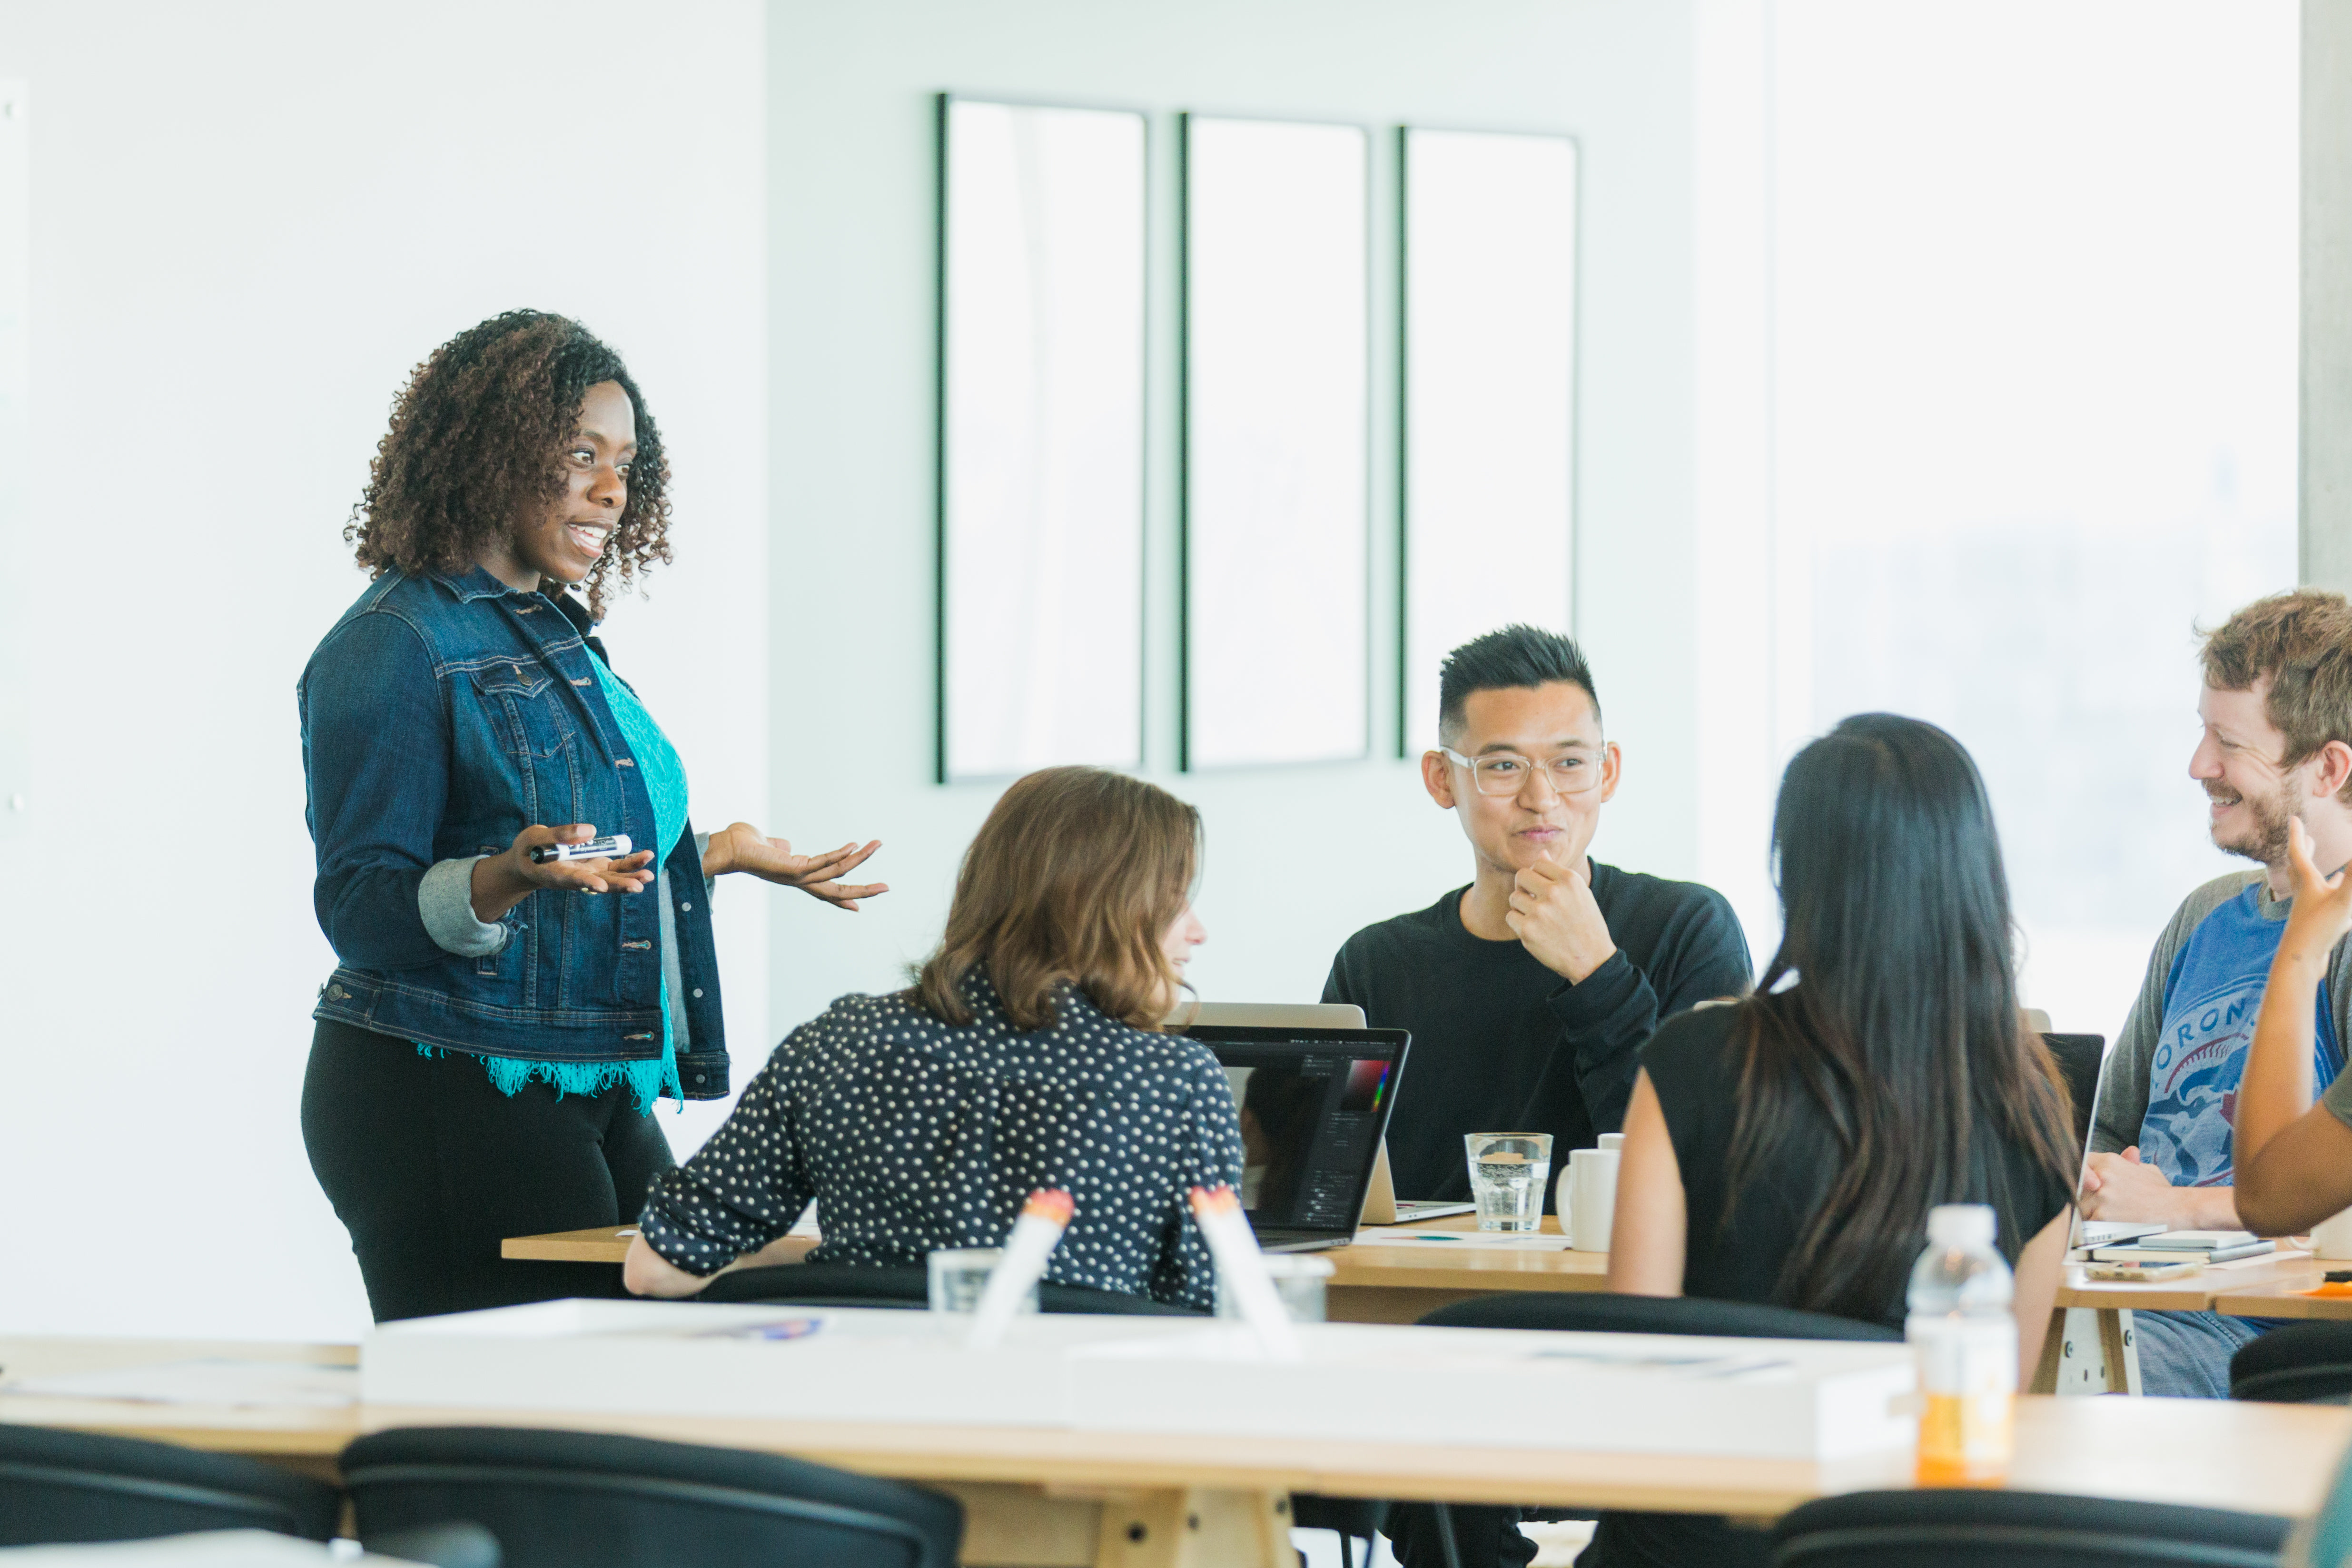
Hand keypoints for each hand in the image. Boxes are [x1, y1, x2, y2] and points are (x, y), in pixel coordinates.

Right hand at [470, 823, 654, 922]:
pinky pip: (616, 867)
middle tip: (638, 886)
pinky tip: (646, 857)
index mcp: (554, 875)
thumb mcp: (535, 838)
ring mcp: (588, 873)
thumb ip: (560, 835)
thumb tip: (591, 831)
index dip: (586, 882)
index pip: (571, 880)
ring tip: (649, 875)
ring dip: (630, 876)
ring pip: (612, 878)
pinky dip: (631, 863)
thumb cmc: (529, 850)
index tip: (600, 885)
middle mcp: (575, 879)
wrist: (530, 861)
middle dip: (619, 885)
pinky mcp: (596, 866)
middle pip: (599, 884)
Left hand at [702, 822, 887, 910]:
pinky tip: (853, 846)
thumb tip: (787, 845)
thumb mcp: (770, 847)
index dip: (843, 898)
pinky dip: (838, 854)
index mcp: (797, 877)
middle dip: (863, 890)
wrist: (726, 848)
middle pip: (837, 890)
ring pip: (836, 873)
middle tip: (886, 888)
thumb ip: (782, 848)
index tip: (860, 906)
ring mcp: (797, 877)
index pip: (825, 890)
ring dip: (860, 859)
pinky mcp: (791, 868)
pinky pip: (821, 862)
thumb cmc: (744, 845)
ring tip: (878, 844)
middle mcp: (799, 881)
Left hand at [1505, 853, 1616, 982]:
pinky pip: (1511, 917)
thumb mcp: (1580, 894)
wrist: (1591, 959)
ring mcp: (1539, 911)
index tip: (1544, 888)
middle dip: (1524, 887)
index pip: (1539, 862)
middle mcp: (1554, 892)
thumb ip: (1558, 873)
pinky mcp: (1527, 930)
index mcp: (1569, 879)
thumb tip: (1540, 853)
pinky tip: (1535, 931)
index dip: (1538, 875)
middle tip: (1534, 901)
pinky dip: (1519, 924)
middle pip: (1521, 875)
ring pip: (1514, 897)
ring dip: (1522, 907)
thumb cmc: (1585, 924)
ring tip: (1539, 919)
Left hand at [2078, 1146, 2236, 1226]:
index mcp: (2109, 1162)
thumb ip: (2128, 1163)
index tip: (2087, 1186)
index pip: (2080, 1164)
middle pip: (2078, 1189)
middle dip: (2086, 1199)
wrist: (2177, 1209)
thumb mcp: (2146, 1170)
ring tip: (2113, 1218)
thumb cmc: (2162, 1192)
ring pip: (2082, 1207)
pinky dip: (2097, 1228)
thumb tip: (2129, 1152)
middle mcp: (2101, 1176)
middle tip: (2104, 1207)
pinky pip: (2088, 1223)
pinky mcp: (2102, 1216)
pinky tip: (2112, 1228)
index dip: (2081, 1176)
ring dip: (2091, 1215)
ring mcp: (2101, 1196)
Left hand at [2280, 817, 2351, 965]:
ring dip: (2314, 870)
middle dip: (2302, 848)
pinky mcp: (2314, 922)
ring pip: (2309, 884)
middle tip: (2304, 835)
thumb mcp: (2342, 901)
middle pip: (2299, 866)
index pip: (2298, 853)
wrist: (2301, 961)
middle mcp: (2303, 893)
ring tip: (2322, 863)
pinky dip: (2327, 893)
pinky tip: (2333, 896)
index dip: (2296, 835)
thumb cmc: (2318, 930)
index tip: (2293, 818)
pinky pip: (2320, 902)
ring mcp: (2307, 908)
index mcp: (2306, 883)